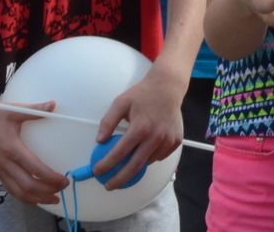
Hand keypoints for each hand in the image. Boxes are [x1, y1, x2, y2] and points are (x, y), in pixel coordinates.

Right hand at [0, 96, 67, 205]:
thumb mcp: (14, 109)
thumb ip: (35, 110)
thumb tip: (54, 105)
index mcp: (11, 148)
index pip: (34, 169)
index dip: (51, 178)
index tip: (64, 180)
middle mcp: (4, 162)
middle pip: (27, 186)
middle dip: (46, 192)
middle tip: (62, 190)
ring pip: (17, 192)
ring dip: (36, 198)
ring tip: (52, 199)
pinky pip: (10, 189)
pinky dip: (23, 196)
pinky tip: (35, 195)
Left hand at [91, 68, 186, 188]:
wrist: (168, 87)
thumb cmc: (142, 94)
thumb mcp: (120, 102)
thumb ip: (108, 122)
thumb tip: (99, 140)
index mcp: (140, 127)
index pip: (120, 153)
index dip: (106, 164)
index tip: (97, 171)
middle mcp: (156, 137)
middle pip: (135, 166)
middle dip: (119, 179)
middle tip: (108, 185)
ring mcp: (168, 141)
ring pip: (147, 162)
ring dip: (135, 166)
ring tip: (125, 167)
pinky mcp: (176, 141)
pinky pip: (159, 156)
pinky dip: (150, 157)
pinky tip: (143, 151)